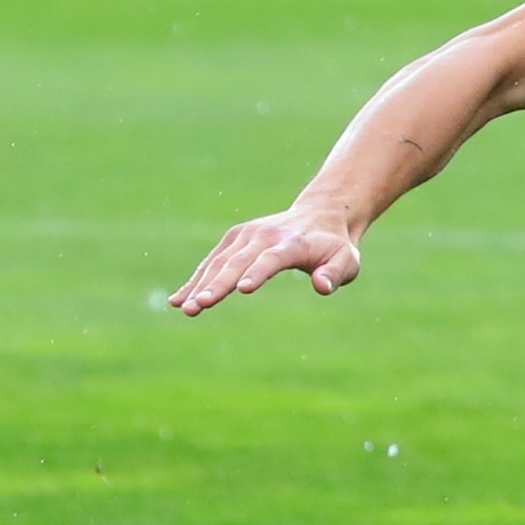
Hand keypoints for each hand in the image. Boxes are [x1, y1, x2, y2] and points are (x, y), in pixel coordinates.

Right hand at [171, 208, 361, 316]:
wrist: (321, 215)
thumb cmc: (335, 247)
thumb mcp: (347, 260)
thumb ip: (335, 273)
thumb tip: (322, 287)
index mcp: (293, 243)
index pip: (273, 258)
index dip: (258, 272)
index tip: (242, 289)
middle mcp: (265, 236)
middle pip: (238, 262)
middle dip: (217, 285)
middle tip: (198, 307)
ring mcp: (247, 235)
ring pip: (220, 262)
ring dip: (200, 285)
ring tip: (183, 308)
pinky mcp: (235, 239)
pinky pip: (212, 261)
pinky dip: (196, 279)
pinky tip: (178, 299)